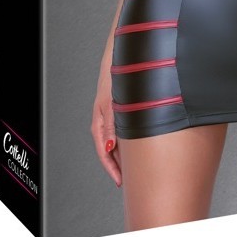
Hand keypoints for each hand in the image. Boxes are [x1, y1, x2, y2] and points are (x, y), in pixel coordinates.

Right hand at [91, 57, 121, 186]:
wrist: (123, 55)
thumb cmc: (115, 77)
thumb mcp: (112, 104)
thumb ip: (111, 126)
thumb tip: (111, 148)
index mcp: (100, 122)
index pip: (104, 152)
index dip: (112, 168)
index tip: (120, 181)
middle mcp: (105, 120)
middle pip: (110, 149)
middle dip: (118, 165)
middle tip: (128, 179)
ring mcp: (113, 114)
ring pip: (117, 140)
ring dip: (123, 154)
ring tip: (133, 167)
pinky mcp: (121, 108)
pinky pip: (122, 130)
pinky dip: (127, 140)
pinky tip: (137, 144)